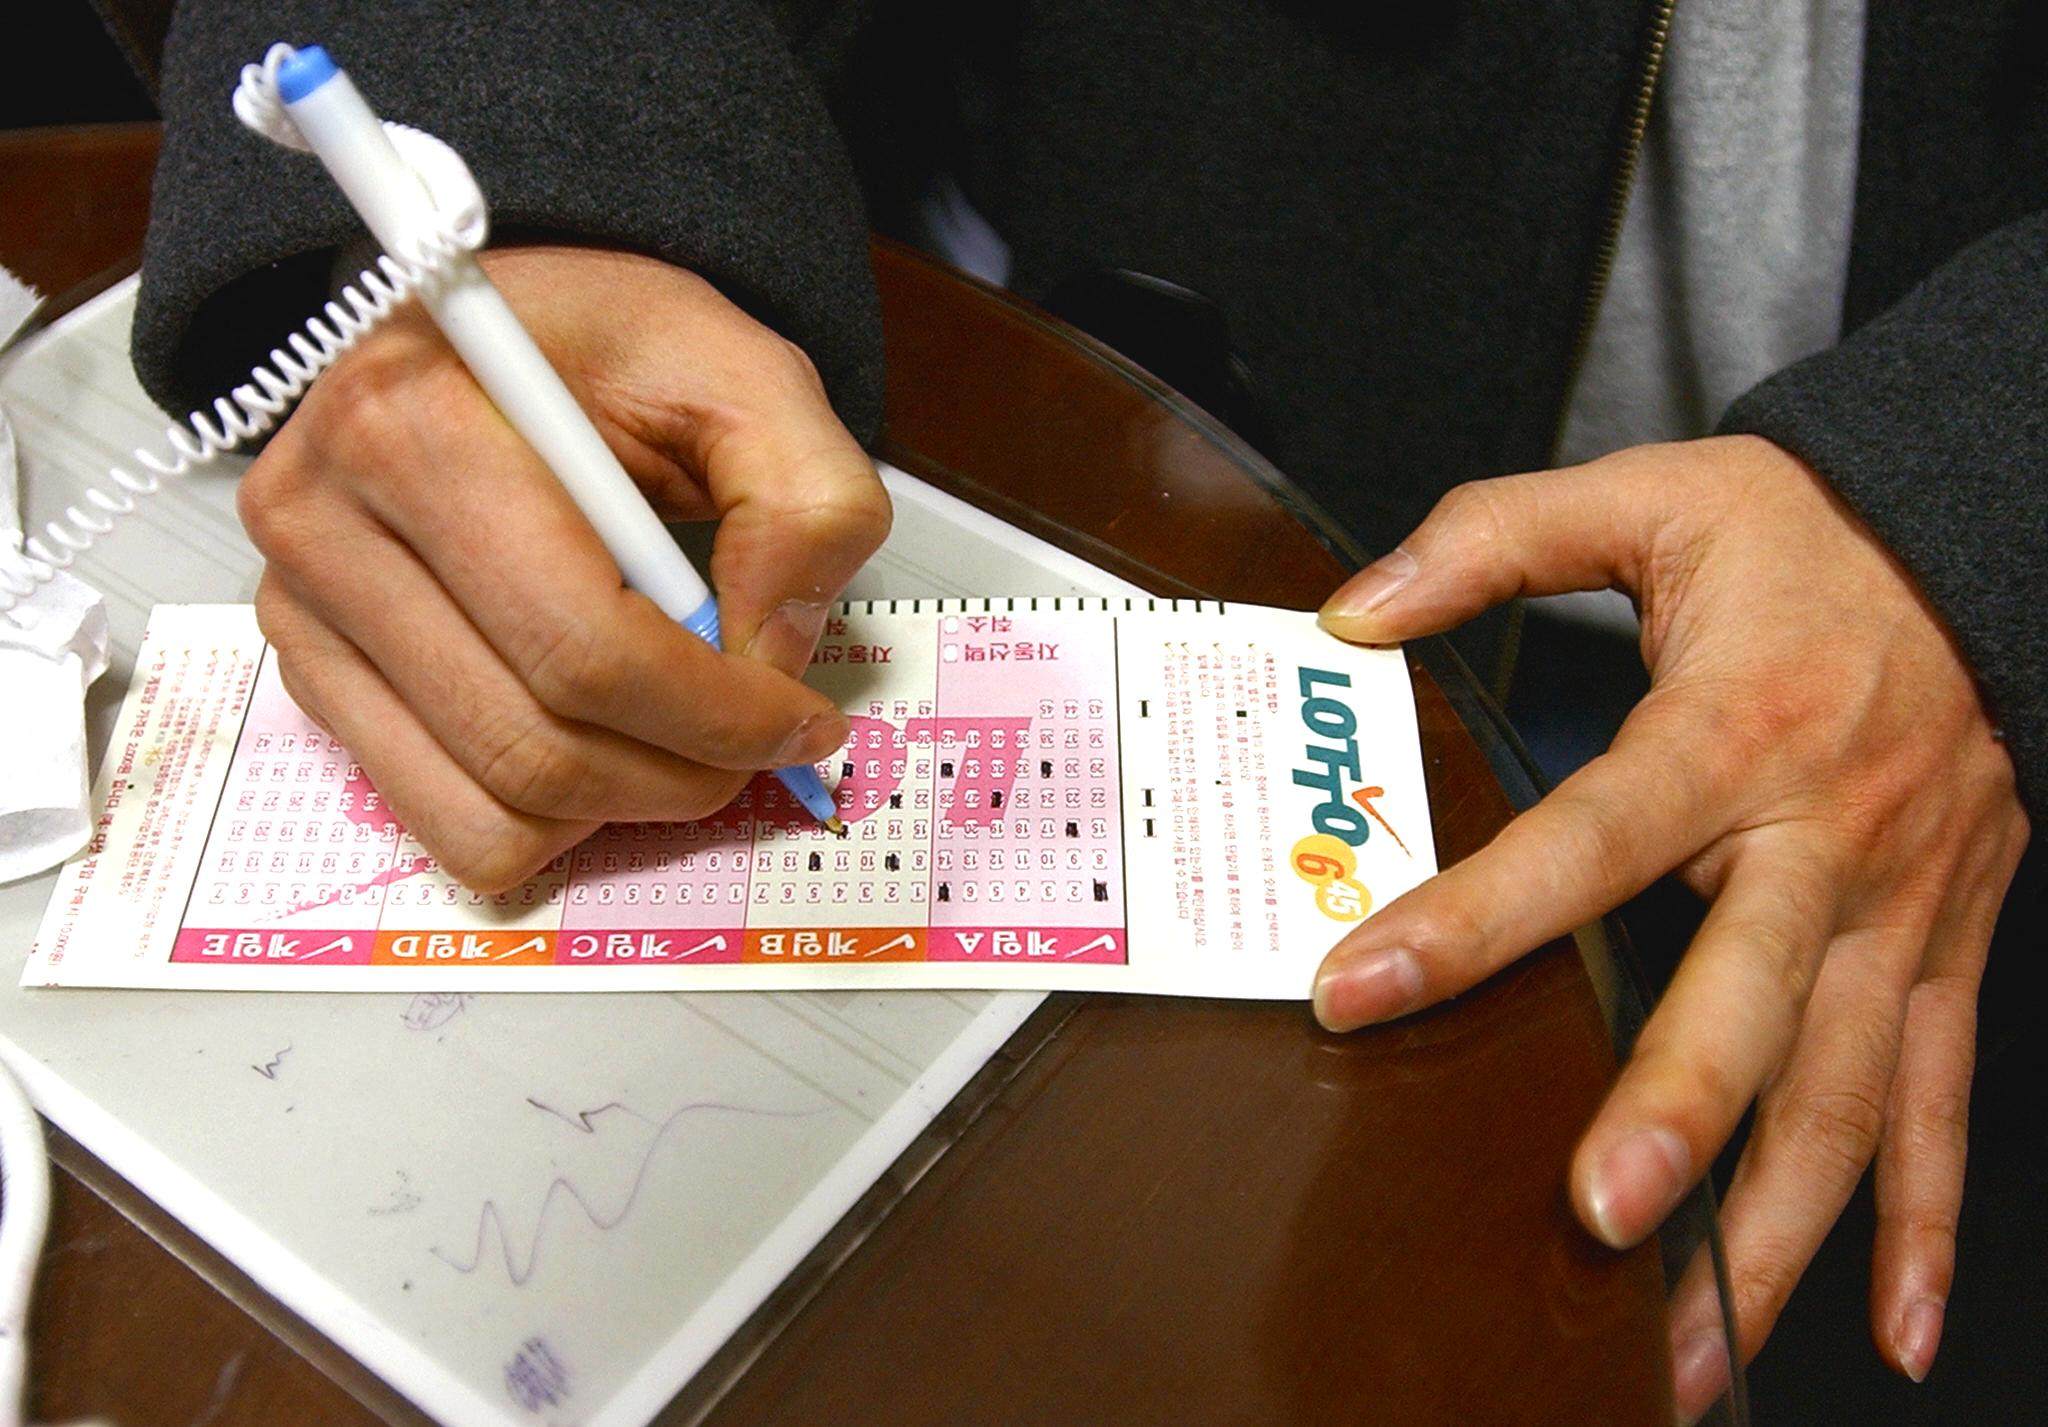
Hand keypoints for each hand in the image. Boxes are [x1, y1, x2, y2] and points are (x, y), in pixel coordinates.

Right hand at [240, 245, 888, 888]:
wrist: (495, 333)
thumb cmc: (606, 346)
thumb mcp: (743, 374)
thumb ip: (805, 499)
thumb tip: (774, 654)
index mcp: (415, 425)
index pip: (583, 648)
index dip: (718, 716)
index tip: (799, 721)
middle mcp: (323, 520)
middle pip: (534, 744)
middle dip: (681, 774)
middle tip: (757, 744)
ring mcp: (299, 607)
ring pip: (488, 809)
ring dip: (619, 808)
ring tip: (683, 741)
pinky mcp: (308, 670)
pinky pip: (442, 820)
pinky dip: (546, 821)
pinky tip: (600, 744)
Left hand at [1312, 436, 2029, 1411]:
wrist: (1988, 541)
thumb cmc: (1812, 535)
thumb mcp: (1649, 495)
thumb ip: (1491, 540)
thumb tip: (1352, 607)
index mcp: (1732, 729)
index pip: (1586, 839)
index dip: (1472, 919)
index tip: (1359, 988)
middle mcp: (1822, 838)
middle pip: (1749, 997)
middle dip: (1676, 1115)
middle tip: (1595, 1220)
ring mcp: (1896, 910)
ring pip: (1846, 1093)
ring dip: (1776, 1231)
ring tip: (1695, 1346)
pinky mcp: (1945, 949)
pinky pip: (1938, 1101)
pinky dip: (1924, 1222)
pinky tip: (1896, 1327)